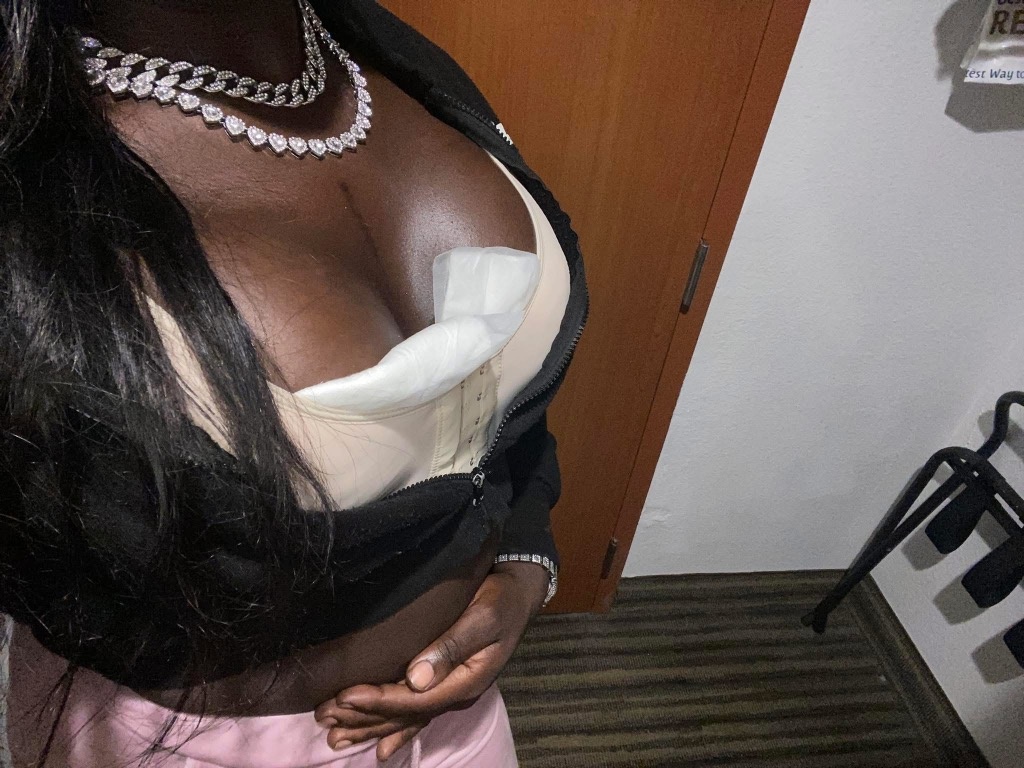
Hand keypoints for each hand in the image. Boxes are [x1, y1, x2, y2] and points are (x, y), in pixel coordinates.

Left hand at [313, 562, 548, 761]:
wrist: (518, 594)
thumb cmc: (500, 600)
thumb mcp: (482, 618)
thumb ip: (451, 646)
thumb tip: (417, 676)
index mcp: (465, 681)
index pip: (414, 700)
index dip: (378, 701)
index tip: (345, 697)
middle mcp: (456, 693)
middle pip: (404, 715)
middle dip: (364, 718)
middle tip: (325, 718)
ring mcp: (451, 692)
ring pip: (406, 718)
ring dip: (370, 727)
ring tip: (334, 737)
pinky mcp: (445, 684)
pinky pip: (416, 714)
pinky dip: (396, 730)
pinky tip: (380, 749)